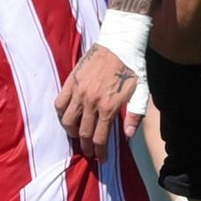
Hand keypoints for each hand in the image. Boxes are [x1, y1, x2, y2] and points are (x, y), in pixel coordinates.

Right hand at [56, 46, 136, 160]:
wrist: (119, 42)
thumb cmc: (133, 67)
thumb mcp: (141, 91)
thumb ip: (135, 115)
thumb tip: (128, 136)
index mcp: (109, 107)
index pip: (100, 138)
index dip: (99, 152)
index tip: (100, 158)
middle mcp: (92, 102)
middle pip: (83, 134)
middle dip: (86, 147)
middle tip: (89, 152)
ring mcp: (79, 92)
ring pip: (68, 122)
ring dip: (72, 133)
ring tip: (78, 135)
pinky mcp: (71, 82)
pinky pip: (60, 104)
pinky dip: (62, 114)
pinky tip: (68, 118)